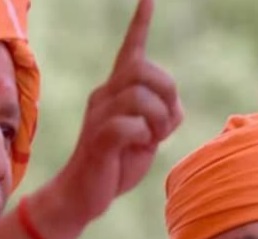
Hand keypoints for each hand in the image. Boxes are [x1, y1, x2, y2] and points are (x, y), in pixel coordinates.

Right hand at [64, 0, 182, 218]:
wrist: (83, 195)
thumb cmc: (116, 164)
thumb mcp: (147, 137)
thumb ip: (161, 116)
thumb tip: (174, 108)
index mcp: (115, 92)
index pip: (130, 51)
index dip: (140, 24)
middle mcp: (104, 96)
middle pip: (143, 69)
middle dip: (167, 91)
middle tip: (166, 123)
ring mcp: (99, 116)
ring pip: (139, 96)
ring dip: (158, 119)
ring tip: (153, 138)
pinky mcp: (98, 138)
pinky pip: (129, 124)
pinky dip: (143, 135)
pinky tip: (138, 147)